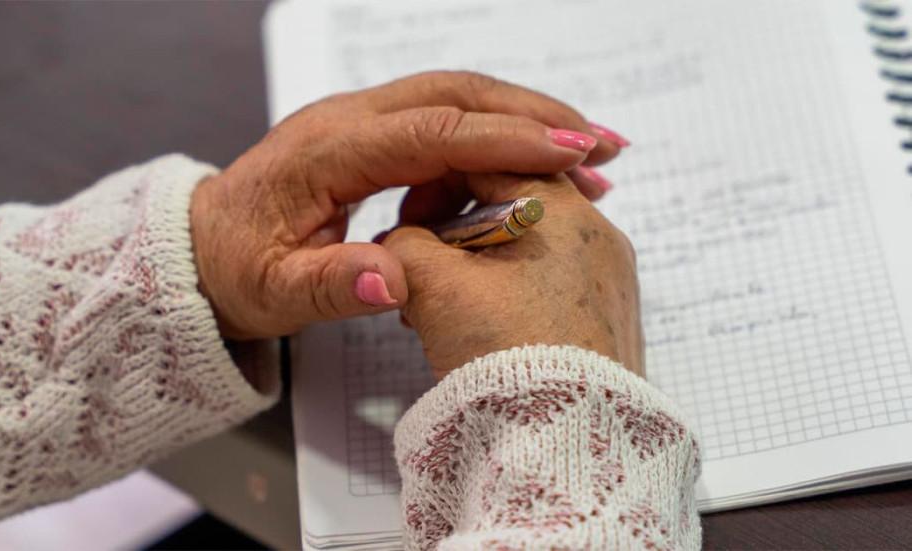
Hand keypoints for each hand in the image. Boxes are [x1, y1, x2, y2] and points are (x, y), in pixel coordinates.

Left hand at [190, 71, 626, 338]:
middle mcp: (348, 120)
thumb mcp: (271, 293)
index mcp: (326, 150)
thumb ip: (327, 286)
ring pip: (456, 99)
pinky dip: (497, 135)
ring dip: (525, 120)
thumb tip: (390, 280)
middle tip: (604, 148)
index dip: (504, 138)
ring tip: (588, 157)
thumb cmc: (233, 269)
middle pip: (455, 95)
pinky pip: (445, 120)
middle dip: (535, 115)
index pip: (430, 130)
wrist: (200, 247)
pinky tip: (530, 168)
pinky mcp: (372, 134)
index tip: (569, 153)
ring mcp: (361, 121)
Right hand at [382, 173, 642, 380]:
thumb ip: (403, 244)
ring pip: (527, 242)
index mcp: (561, 208)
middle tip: (419, 264)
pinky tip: (481, 326)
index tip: (404, 217)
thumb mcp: (435, 287)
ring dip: (477, 261)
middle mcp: (598, 234)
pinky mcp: (607, 317)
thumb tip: (400, 240)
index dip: (433, 181)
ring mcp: (608, 277)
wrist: (568, 446)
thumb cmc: (513, 360)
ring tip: (443, 306)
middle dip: (454, 227)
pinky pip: (549, 279)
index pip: (487, 156)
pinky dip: (508, 289)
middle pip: (510, 198)